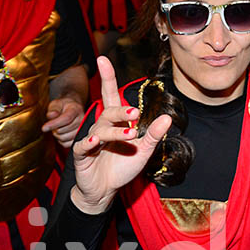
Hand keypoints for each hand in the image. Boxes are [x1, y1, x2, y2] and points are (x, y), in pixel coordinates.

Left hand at [42, 97, 85, 147]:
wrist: (73, 109)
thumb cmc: (63, 106)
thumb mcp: (57, 103)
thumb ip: (53, 108)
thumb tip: (51, 115)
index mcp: (76, 109)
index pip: (66, 118)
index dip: (54, 124)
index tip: (44, 128)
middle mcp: (82, 120)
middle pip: (64, 130)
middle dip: (54, 128)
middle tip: (53, 123)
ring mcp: (82, 130)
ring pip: (64, 138)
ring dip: (57, 134)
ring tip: (57, 127)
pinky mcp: (79, 138)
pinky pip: (66, 144)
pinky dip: (60, 140)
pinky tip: (61, 133)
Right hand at [71, 56, 171, 213]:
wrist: (105, 191)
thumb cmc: (123, 166)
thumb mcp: (143, 151)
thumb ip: (153, 135)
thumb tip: (168, 117)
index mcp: (115, 122)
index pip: (111, 95)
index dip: (108, 77)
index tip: (103, 59)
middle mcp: (102, 127)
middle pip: (109, 112)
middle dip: (121, 111)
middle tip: (136, 113)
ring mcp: (91, 140)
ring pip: (101, 129)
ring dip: (116, 132)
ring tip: (131, 136)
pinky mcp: (82, 156)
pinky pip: (83, 146)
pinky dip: (89, 143)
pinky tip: (97, 142)